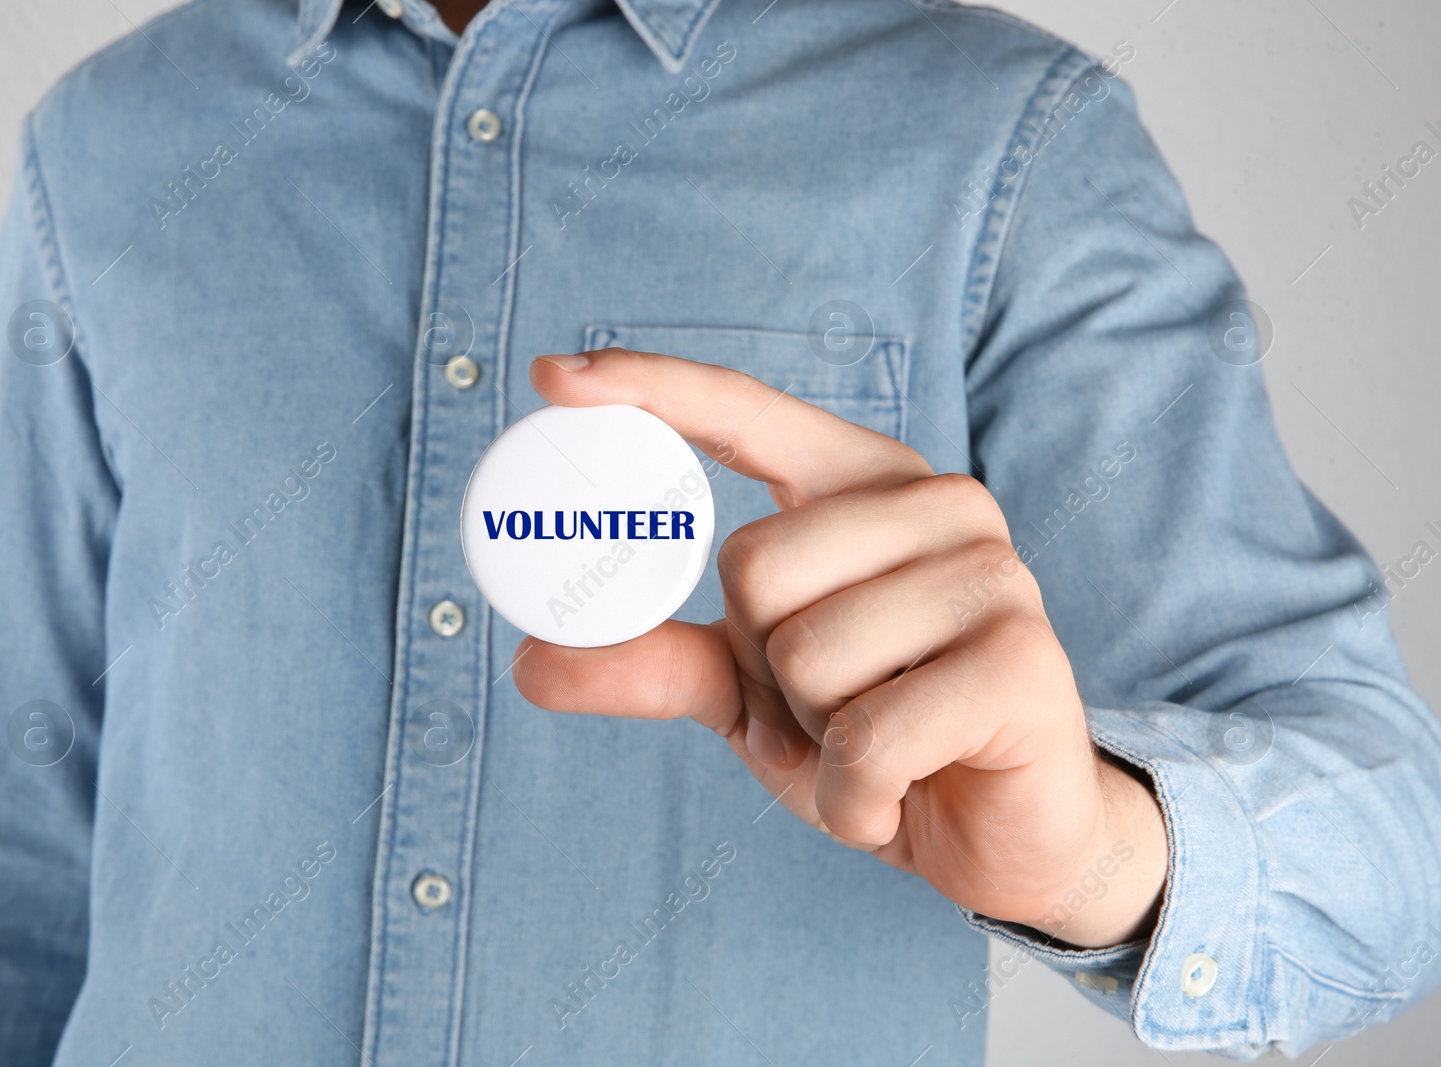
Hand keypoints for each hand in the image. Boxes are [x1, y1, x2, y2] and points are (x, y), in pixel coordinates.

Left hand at [514, 349, 1168, 947]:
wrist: (1000, 837)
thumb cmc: (878, 738)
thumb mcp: (754, 694)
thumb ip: (659, 662)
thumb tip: (533, 662)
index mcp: (864, 485)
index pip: (745, 412)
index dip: (650, 388)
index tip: (551, 376)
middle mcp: (937, 504)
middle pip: (752, 566)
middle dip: (765, 670)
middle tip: (831, 708)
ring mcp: (989, 573)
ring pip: (804, 654)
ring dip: (814, 737)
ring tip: (877, 744)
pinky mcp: (1021, 659)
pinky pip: (866, 737)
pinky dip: (854, 797)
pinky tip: (897, 798)